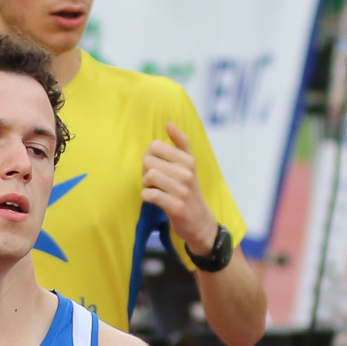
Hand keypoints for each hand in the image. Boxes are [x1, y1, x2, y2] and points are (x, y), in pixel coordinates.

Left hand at [141, 124, 215, 255]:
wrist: (200, 222)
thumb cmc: (188, 190)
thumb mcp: (189, 165)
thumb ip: (180, 143)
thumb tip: (169, 123)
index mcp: (188, 160)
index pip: (155, 145)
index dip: (150, 156)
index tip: (157, 166)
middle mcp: (187, 172)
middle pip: (148, 161)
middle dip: (146, 171)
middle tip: (156, 182)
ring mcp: (182, 190)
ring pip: (149, 176)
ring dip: (146, 185)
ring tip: (156, 190)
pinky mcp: (176, 207)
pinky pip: (150, 195)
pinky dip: (147, 197)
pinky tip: (154, 200)